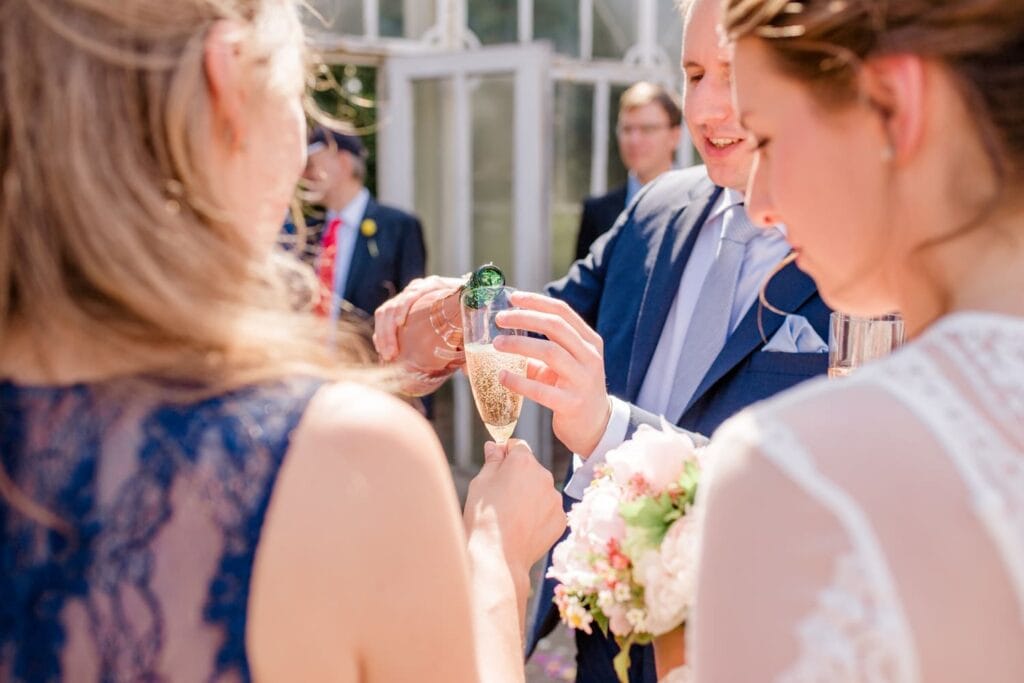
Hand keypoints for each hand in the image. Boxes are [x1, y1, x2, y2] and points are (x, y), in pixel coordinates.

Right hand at [372, 275, 463, 361]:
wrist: (467, 301)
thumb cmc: (468, 310)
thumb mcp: (469, 321)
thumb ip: (469, 342)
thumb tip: (467, 371)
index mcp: (434, 286)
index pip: (412, 293)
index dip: (403, 307)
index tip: (400, 324)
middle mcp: (417, 289)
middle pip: (394, 305)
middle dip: (388, 330)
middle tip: (391, 354)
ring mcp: (405, 298)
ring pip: (384, 313)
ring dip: (383, 335)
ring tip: (387, 356)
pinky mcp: (399, 310)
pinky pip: (383, 320)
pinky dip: (381, 336)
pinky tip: (384, 352)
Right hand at [464, 439, 564, 573]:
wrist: (497, 557)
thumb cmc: (484, 518)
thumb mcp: (480, 483)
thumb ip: (492, 461)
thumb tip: (494, 446)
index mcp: (523, 462)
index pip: (518, 446)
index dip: (506, 455)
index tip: (498, 467)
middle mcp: (544, 476)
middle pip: (532, 469)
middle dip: (519, 477)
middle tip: (501, 497)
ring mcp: (555, 499)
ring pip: (541, 490)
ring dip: (530, 496)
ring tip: (511, 516)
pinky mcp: (561, 519)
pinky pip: (549, 510)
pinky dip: (538, 515)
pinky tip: (522, 527)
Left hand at [491, 292, 611, 456]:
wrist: (595, 426)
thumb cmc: (573, 389)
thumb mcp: (564, 364)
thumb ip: (541, 348)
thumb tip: (504, 335)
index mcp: (590, 341)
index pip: (563, 312)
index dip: (536, 301)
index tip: (513, 298)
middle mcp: (590, 357)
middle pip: (555, 326)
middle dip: (524, 318)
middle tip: (499, 319)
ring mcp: (583, 380)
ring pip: (549, 352)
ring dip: (518, 345)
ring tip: (496, 344)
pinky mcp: (571, 403)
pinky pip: (540, 389)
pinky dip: (518, 381)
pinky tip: (502, 377)